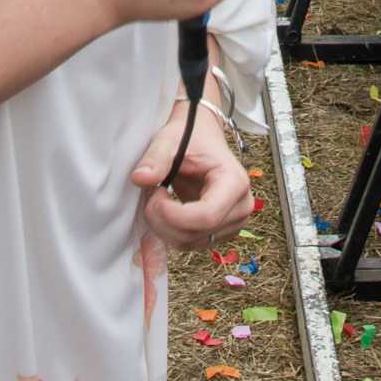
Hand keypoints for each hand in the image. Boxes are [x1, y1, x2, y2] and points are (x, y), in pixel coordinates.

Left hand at [130, 103, 255, 249]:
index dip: (173, 214)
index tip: (155, 192)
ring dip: (164, 227)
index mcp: (235, 182)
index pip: (206, 216)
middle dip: (163, 220)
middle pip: (196, 234)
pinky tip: (165, 209)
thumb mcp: (170, 140)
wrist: (202, 138)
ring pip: (190, 244)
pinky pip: (190, 244)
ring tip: (158, 198)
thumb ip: (156, 158)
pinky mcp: (220, 232)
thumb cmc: (189, 136)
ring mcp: (233, 223)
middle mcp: (241, 207)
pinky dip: (170, 231)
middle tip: (151, 193)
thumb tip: (140, 178)